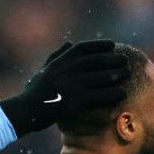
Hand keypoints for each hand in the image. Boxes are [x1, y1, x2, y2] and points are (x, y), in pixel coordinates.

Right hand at [0, 39, 130, 135]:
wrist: (26, 111)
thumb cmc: (33, 92)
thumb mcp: (43, 70)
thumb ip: (56, 55)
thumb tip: (69, 43)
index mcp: (60, 61)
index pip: (84, 48)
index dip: (99, 45)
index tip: (112, 45)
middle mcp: (67, 69)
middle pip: (96, 60)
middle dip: (112, 59)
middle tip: (125, 60)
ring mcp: (73, 84)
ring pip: (100, 77)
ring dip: (116, 75)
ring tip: (127, 74)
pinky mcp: (76, 100)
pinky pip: (100, 96)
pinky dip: (112, 94)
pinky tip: (122, 94)